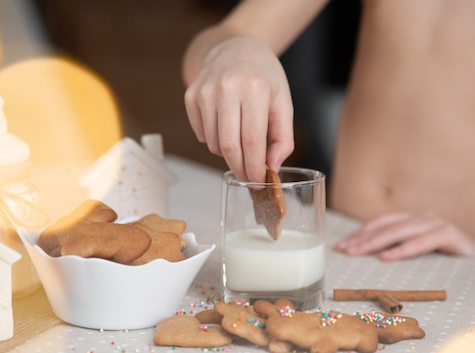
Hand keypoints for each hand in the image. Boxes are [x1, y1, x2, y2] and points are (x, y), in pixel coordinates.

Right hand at [184, 36, 293, 182]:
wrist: (235, 49)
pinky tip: (225, 128)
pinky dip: (213, 141)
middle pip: (229, 145)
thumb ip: (283, 138)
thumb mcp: (283, 103)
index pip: (252, 139)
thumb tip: (273, 167)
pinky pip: (200, 134)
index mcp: (255, 88)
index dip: (254, 166)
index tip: (258, 181)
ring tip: (240, 143)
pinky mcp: (191, 96)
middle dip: (239, 168)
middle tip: (247, 178)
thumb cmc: (263, 79)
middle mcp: (227, 87)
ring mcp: (205, 91)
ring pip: (213, 143)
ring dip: (227, 154)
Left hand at [335, 211, 474, 260]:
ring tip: (358, 253)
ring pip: (399, 231)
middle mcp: (422, 218)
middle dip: (362, 239)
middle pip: (385, 226)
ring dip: (375, 242)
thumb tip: (368, 259)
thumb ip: (397, 251)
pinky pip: (423, 242)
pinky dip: (403, 249)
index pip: (379, 223)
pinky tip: (387, 257)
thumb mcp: (419, 253)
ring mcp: (436, 224)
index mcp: (412, 220)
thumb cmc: (448, 258)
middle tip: (344, 250)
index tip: (341, 246)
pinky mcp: (450, 235)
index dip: (359, 234)